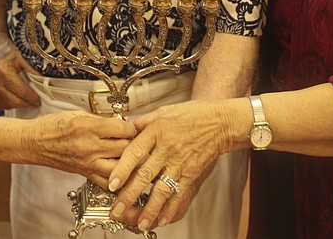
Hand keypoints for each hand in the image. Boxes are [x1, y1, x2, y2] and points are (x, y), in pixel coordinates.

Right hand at [0, 41, 41, 109]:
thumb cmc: (7, 50)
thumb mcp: (22, 56)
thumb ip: (33, 70)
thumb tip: (45, 82)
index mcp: (2, 70)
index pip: (21, 91)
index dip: (32, 98)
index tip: (38, 100)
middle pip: (13, 101)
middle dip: (25, 103)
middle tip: (33, 102)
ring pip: (5, 105)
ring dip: (16, 105)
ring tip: (24, 100)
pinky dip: (6, 104)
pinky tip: (13, 99)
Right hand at [26, 111, 136, 185]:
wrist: (34, 143)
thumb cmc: (52, 127)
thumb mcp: (77, 114)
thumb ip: (100, 119)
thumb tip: (120, 120)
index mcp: (87, 127)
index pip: (123, 128)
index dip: (131, 126)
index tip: (131, 125)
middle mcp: (89, 147)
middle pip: (125, 147)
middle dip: (133, 142)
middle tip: (134, 138)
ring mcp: (87, 163)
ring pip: (120, 166)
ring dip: (127, 160)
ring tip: (129, 154)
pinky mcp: (84, 173)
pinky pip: (106, 181)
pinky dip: (116, 176)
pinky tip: (119, 170)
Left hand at [108, 100, 239, 229]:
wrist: (221, 122)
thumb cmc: (193, 114)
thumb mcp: (164, 111)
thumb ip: (144, 121)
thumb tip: (126, 127)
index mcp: (157, 131)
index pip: (135, 152)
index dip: (122, 169)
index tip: (111, 184)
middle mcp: (168, 149)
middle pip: (145, 175)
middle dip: (129, 195)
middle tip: (117, 210)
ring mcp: (181, 163)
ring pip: (162, 190)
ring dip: (150, 209)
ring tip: (139, 223)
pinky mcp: (193, 174)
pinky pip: (181, 194)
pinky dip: (172, 209)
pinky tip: (163, 220)